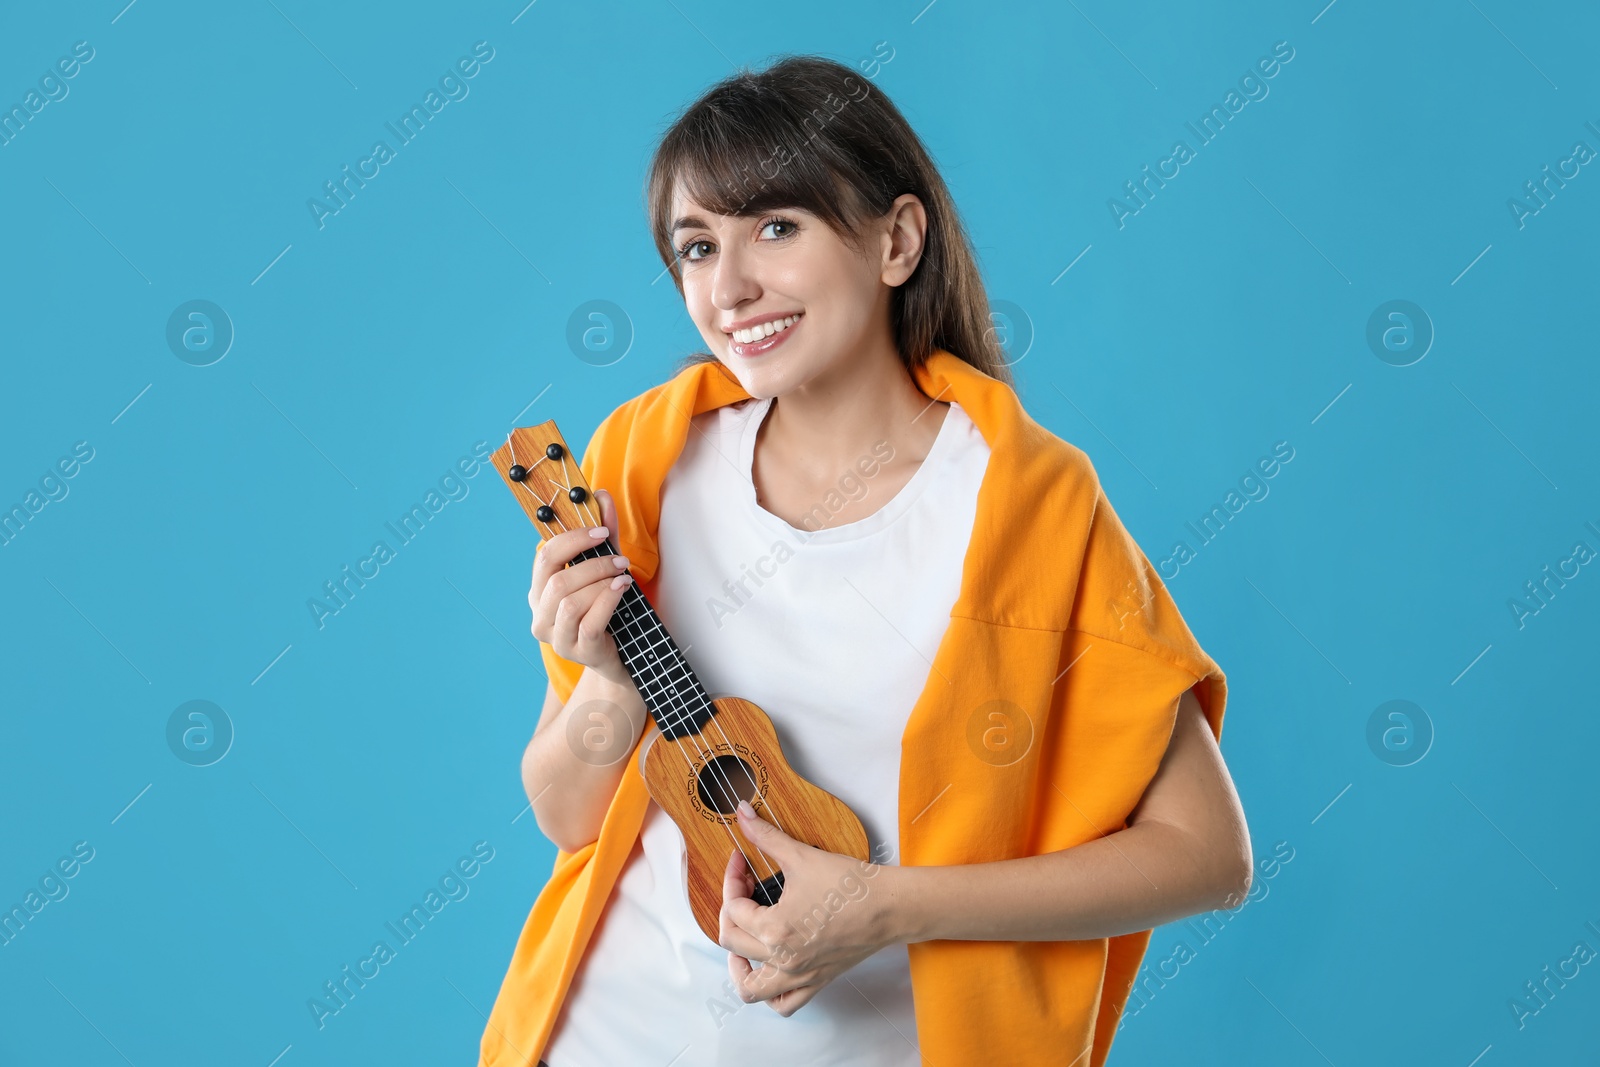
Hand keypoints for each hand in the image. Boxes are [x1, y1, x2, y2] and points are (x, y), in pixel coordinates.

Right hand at [527, 488, 632, 682]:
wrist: (622, 655)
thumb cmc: (608, 609)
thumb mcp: (606, 568)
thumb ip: (604, 534)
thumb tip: (601, 494)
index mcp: (540, 591)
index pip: (545, 557)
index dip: (572, 540)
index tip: (600, 531)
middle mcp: (540, 615)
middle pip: (557, 580)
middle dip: (592, 564)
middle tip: (619, 559)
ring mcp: (557, 638)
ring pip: (571, 602)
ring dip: (601, 583)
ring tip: (623, 575)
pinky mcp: (578, 652)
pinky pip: (589, 623)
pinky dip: (608, 600)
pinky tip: (623, 589)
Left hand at [718, 799, 893, 1016]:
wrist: (890, 906)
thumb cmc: (851, 884)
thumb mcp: (801, 855)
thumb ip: (766, 836)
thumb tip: (742, 812)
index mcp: (775, 929)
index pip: (732, 907)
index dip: (731, 878)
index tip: (741, 860)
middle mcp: (783, 958)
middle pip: (732, 943)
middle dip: (729, 912)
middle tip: (742, 891)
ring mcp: (799, 975)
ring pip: (751, 989)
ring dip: (738, 967)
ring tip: (742, 943)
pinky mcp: (816, 981)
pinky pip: (784, 1004)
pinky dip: (770, 995)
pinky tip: (769, 970)